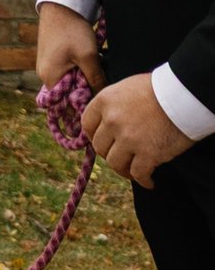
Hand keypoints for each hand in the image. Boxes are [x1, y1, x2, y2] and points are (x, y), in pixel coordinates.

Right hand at [35, 1, 102, 96]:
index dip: (84, 104)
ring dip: (82, 79)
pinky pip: (66, 72)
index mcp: (50, 78)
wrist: (61, 5)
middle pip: (68, 94)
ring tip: (94, 68)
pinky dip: (78, 70)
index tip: (99, 99)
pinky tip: (87, 62)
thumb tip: (103, 98)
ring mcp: (47, 66)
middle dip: (84, 90)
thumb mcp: (89, 57)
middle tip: (100, 81)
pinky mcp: (51, 57)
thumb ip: (96, 80)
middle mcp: (45, 75)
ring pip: (69, 82)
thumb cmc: (72, 30)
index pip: (67, 104)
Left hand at [83, 72, 195, 188]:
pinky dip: (144, 181)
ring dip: (123, 170)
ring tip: (132, 171)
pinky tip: (149, 181)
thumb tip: (107, 121)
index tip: (103, 142)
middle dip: (109, 153)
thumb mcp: (127, 88)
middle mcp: (112, 120)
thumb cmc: (158, 88)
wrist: (183, 95)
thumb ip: (114, 105)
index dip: (93, 136)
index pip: (87, 124)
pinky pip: (138, 174)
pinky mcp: (148, 154)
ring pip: (115, 163)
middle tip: (121, 157)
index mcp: (105, 101)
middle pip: (100, 147)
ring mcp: (129, 139)